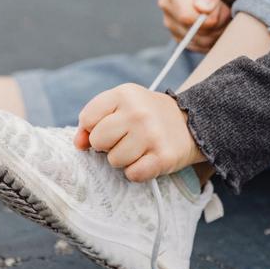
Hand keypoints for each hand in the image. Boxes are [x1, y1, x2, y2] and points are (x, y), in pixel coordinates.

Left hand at [74, 83, 205, 181]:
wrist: (191, 122)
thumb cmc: (145, 116)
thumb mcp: (120, 106)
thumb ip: (93, 120)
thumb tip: (78, 143)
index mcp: (124, 94)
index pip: (88, 119)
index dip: (94, 128)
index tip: (110, 127)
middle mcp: (138, 112)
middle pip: (98, 141)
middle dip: (107, 145)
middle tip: (125, 139)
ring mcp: (152, 135)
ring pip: (114, 160)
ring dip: (123, 159)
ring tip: (138, 148)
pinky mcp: (163, 157)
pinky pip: (133, 174)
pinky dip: (137, 171)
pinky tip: (147, 159)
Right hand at [158, 0, 241, 52]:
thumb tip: (202, 8)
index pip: (186, 17)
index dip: (209, 19)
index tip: (222, 7)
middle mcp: (167, 5)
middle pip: (191, 31)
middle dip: (215, 25)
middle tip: (224, 10)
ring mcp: (170, 22)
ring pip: (195, 42)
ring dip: (215, 33)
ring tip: (220, 16)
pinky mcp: (177, 35)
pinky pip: (197, 47)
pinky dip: (211, 40)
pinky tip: (215, 26)